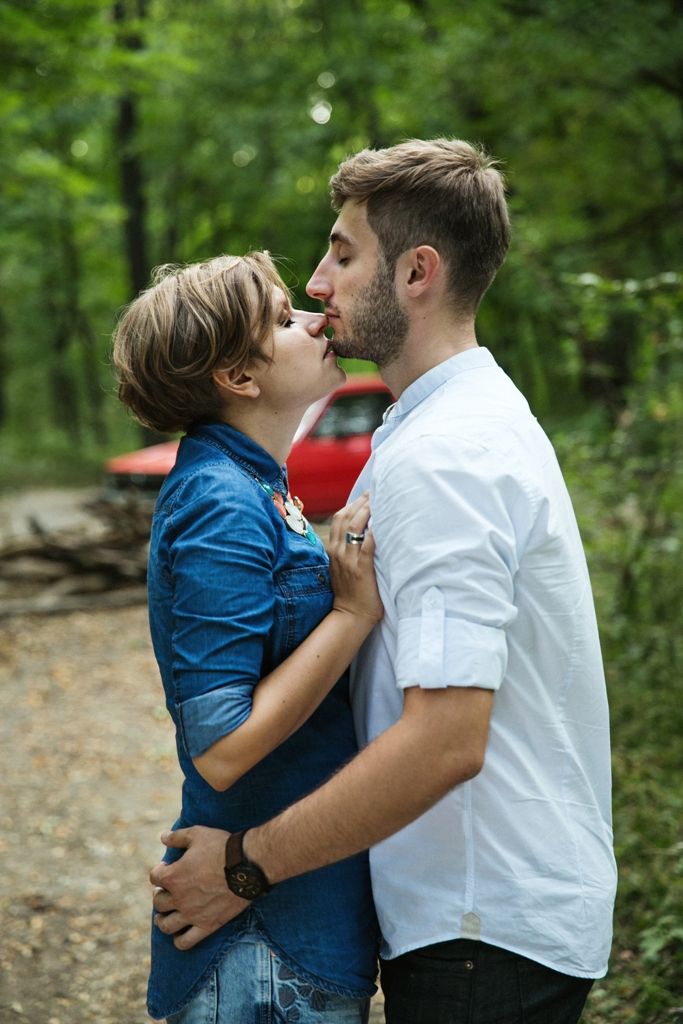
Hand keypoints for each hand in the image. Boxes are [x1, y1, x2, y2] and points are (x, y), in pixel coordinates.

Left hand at [149, 826, 247, 949]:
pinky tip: (180, 933)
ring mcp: (192, 914)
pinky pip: (185, 942)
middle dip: (160, 894)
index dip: (159, 871)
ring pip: (167, 925)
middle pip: (158, 902)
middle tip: (168, 891)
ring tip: (166, 915)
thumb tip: (162, 837)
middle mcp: (179, 898)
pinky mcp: (207, 925)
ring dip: (163, 920)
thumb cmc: (221, 847)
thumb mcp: (197, 834)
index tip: (167, 867)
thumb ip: (177, 837)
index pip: (154, 877)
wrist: (247, 866)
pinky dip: (179, 940)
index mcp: (173, 876)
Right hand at [328, 494, 382, 623]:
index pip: (340, 518)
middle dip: (361, 502)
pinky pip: (367, 544)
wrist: (350, 615)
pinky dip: (374, 531)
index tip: (367, 494)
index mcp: (333, 549)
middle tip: (376, 491)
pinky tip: (383, 522)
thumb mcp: (342, 566)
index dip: (353, 503)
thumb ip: (348, 549)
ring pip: (354, 526)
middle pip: (346, 517)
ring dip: (367, 511)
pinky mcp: (360, 568)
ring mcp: (348, 559)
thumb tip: (363, 532)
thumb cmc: (351, 592)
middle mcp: (338, 551)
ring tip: (379, 500)